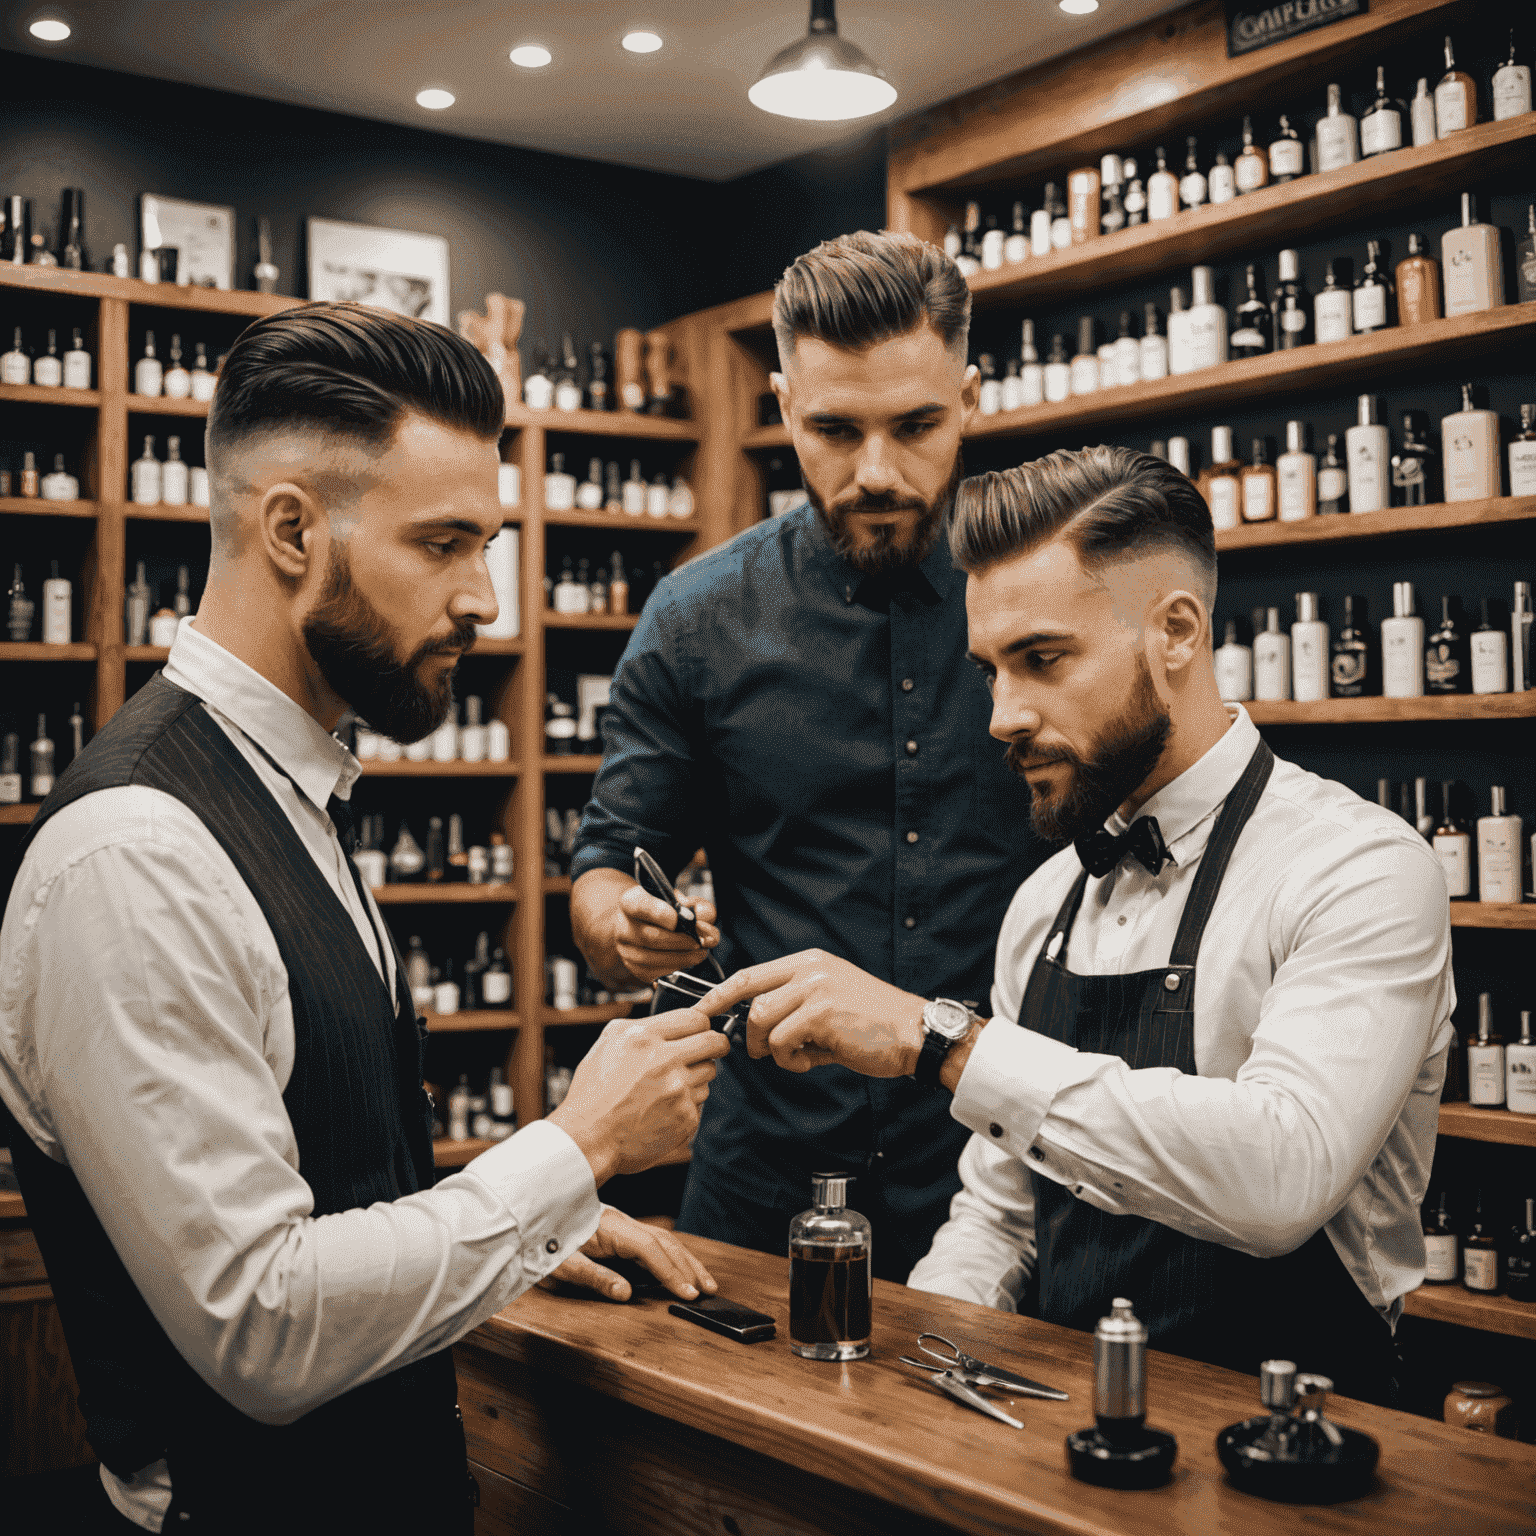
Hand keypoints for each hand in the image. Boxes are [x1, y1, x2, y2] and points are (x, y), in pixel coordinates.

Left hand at [541, 1209, 717, 1301]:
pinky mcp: (620, 1232)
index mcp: (610, 1228)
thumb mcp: (561, 1265)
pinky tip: (681, 1268)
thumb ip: (594, 1278)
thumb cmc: (543, 1243)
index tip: (687, 1292)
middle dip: (688, 1266)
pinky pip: (654, 1243)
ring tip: (705, 1281)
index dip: (671, 1271)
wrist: (529, 1219)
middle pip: (664, 1241)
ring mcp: (622, 1225)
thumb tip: (626, 1293)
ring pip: (663, 1240)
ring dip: (685, 1260)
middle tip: (707, 1290)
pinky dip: (672, 1256)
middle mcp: (621, 1223)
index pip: (649, 1248)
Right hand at [548, 1009, 729, 1184]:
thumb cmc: (594, 1094)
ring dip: (697, 1075)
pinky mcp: (686, 1116)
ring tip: (669, 1085)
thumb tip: (674, 1022)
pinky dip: (688, 1102)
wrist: (589, 1139)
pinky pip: (701, 1100)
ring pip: (709, 1072)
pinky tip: (665, 1106)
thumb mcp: (608, 1043)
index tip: (701, 1030)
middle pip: (715, 1042)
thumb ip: (643, 1026)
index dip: (701, 1023)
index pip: (696, 1018)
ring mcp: (679, 1090)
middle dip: (715, 1044)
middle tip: (709, 1049)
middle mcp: (665, 1060)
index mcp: (644, 1037)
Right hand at [610, 883, 721, 983]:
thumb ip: (701, 910)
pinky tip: (685, 961)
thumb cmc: (669, 910)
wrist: (650, 923)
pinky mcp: (632, 967)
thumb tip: (706, 931)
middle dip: (681, 942)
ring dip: (681, 958)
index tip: (682, 919)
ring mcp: (625, 948)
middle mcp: (623, 924)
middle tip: (700, 942)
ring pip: (651, 958)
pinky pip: (652, 973)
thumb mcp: (686, 901)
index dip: (662, 914)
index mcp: (631, 901)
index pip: (640, 906)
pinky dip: (673, 969)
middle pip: (651, 937)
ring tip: (699, 953)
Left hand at [696, 950, 925, 1077]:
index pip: (751, 974)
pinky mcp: (821, 1012)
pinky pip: (782, 1042)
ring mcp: (815, 988)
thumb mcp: (830, 1001)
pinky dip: (790, 1060)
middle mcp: (810, 969)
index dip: (721, 993)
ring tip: (796, 1056)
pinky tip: (811, 1061)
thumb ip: (794, 1007)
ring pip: (762, 1020)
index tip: (702, 1010)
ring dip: (771, 1048)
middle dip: (742, 1028)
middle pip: (749, 995)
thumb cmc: (874, 1024)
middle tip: (753, 1050)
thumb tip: (757, 1029)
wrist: (914, 1032)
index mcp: (809, 963)